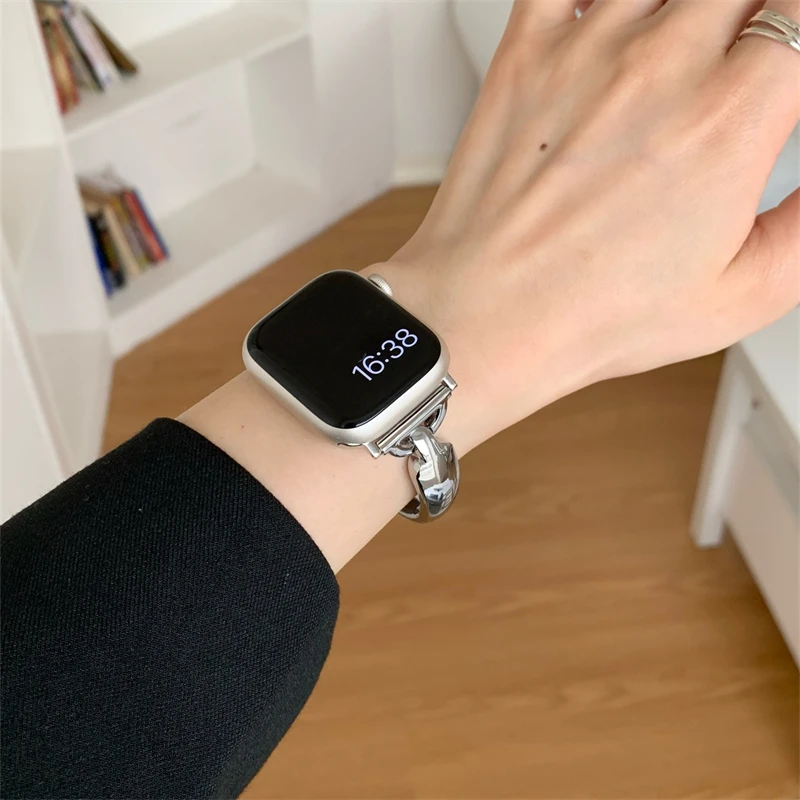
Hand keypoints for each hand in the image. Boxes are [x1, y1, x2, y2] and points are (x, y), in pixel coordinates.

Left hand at [378, 0, 798, 452]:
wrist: (488, 316)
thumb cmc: (592, 314)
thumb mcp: (744, 294)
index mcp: (730, 118)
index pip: (799, 15)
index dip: (792, 43)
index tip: (778, 74)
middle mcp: (661, 65)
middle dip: (754, 16)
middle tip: (734, 66)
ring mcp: (587, 49)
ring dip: (686, 11)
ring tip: (678, 54)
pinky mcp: (527, 52)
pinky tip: (613, 27)